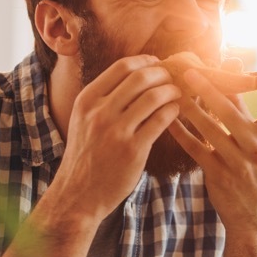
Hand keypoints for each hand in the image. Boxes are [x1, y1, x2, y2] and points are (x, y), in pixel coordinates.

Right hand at [53, 55, 180, 221]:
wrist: (78, 194)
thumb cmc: (87, 155)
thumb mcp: (84, 120)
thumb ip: (104, 98)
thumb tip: (136, 74)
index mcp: (87, 100)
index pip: (121, 66)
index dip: (145, 61)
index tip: (158, 64)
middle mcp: (99, 112)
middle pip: (140, 77)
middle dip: (162, 73)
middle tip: (173, 78)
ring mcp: (116, 131)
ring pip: (153, 96)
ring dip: (171, 91)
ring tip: (178, 94)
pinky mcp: (133, 150)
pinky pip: (160, 120)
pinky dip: (173, 111)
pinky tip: (175, 111)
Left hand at [166, 66, 256, 229]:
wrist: (253, 215)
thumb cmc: (252, 167)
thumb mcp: (256, 139)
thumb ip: (243, 102)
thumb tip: (233, 60)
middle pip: (234, 114)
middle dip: (211, 90)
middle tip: (190, 73)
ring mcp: (239, 163)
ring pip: (211, 130)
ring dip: (190, 109)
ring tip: (174, 93)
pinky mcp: (220, 176)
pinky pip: (196, 149)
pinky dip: (181, 133)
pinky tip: (169, 120)